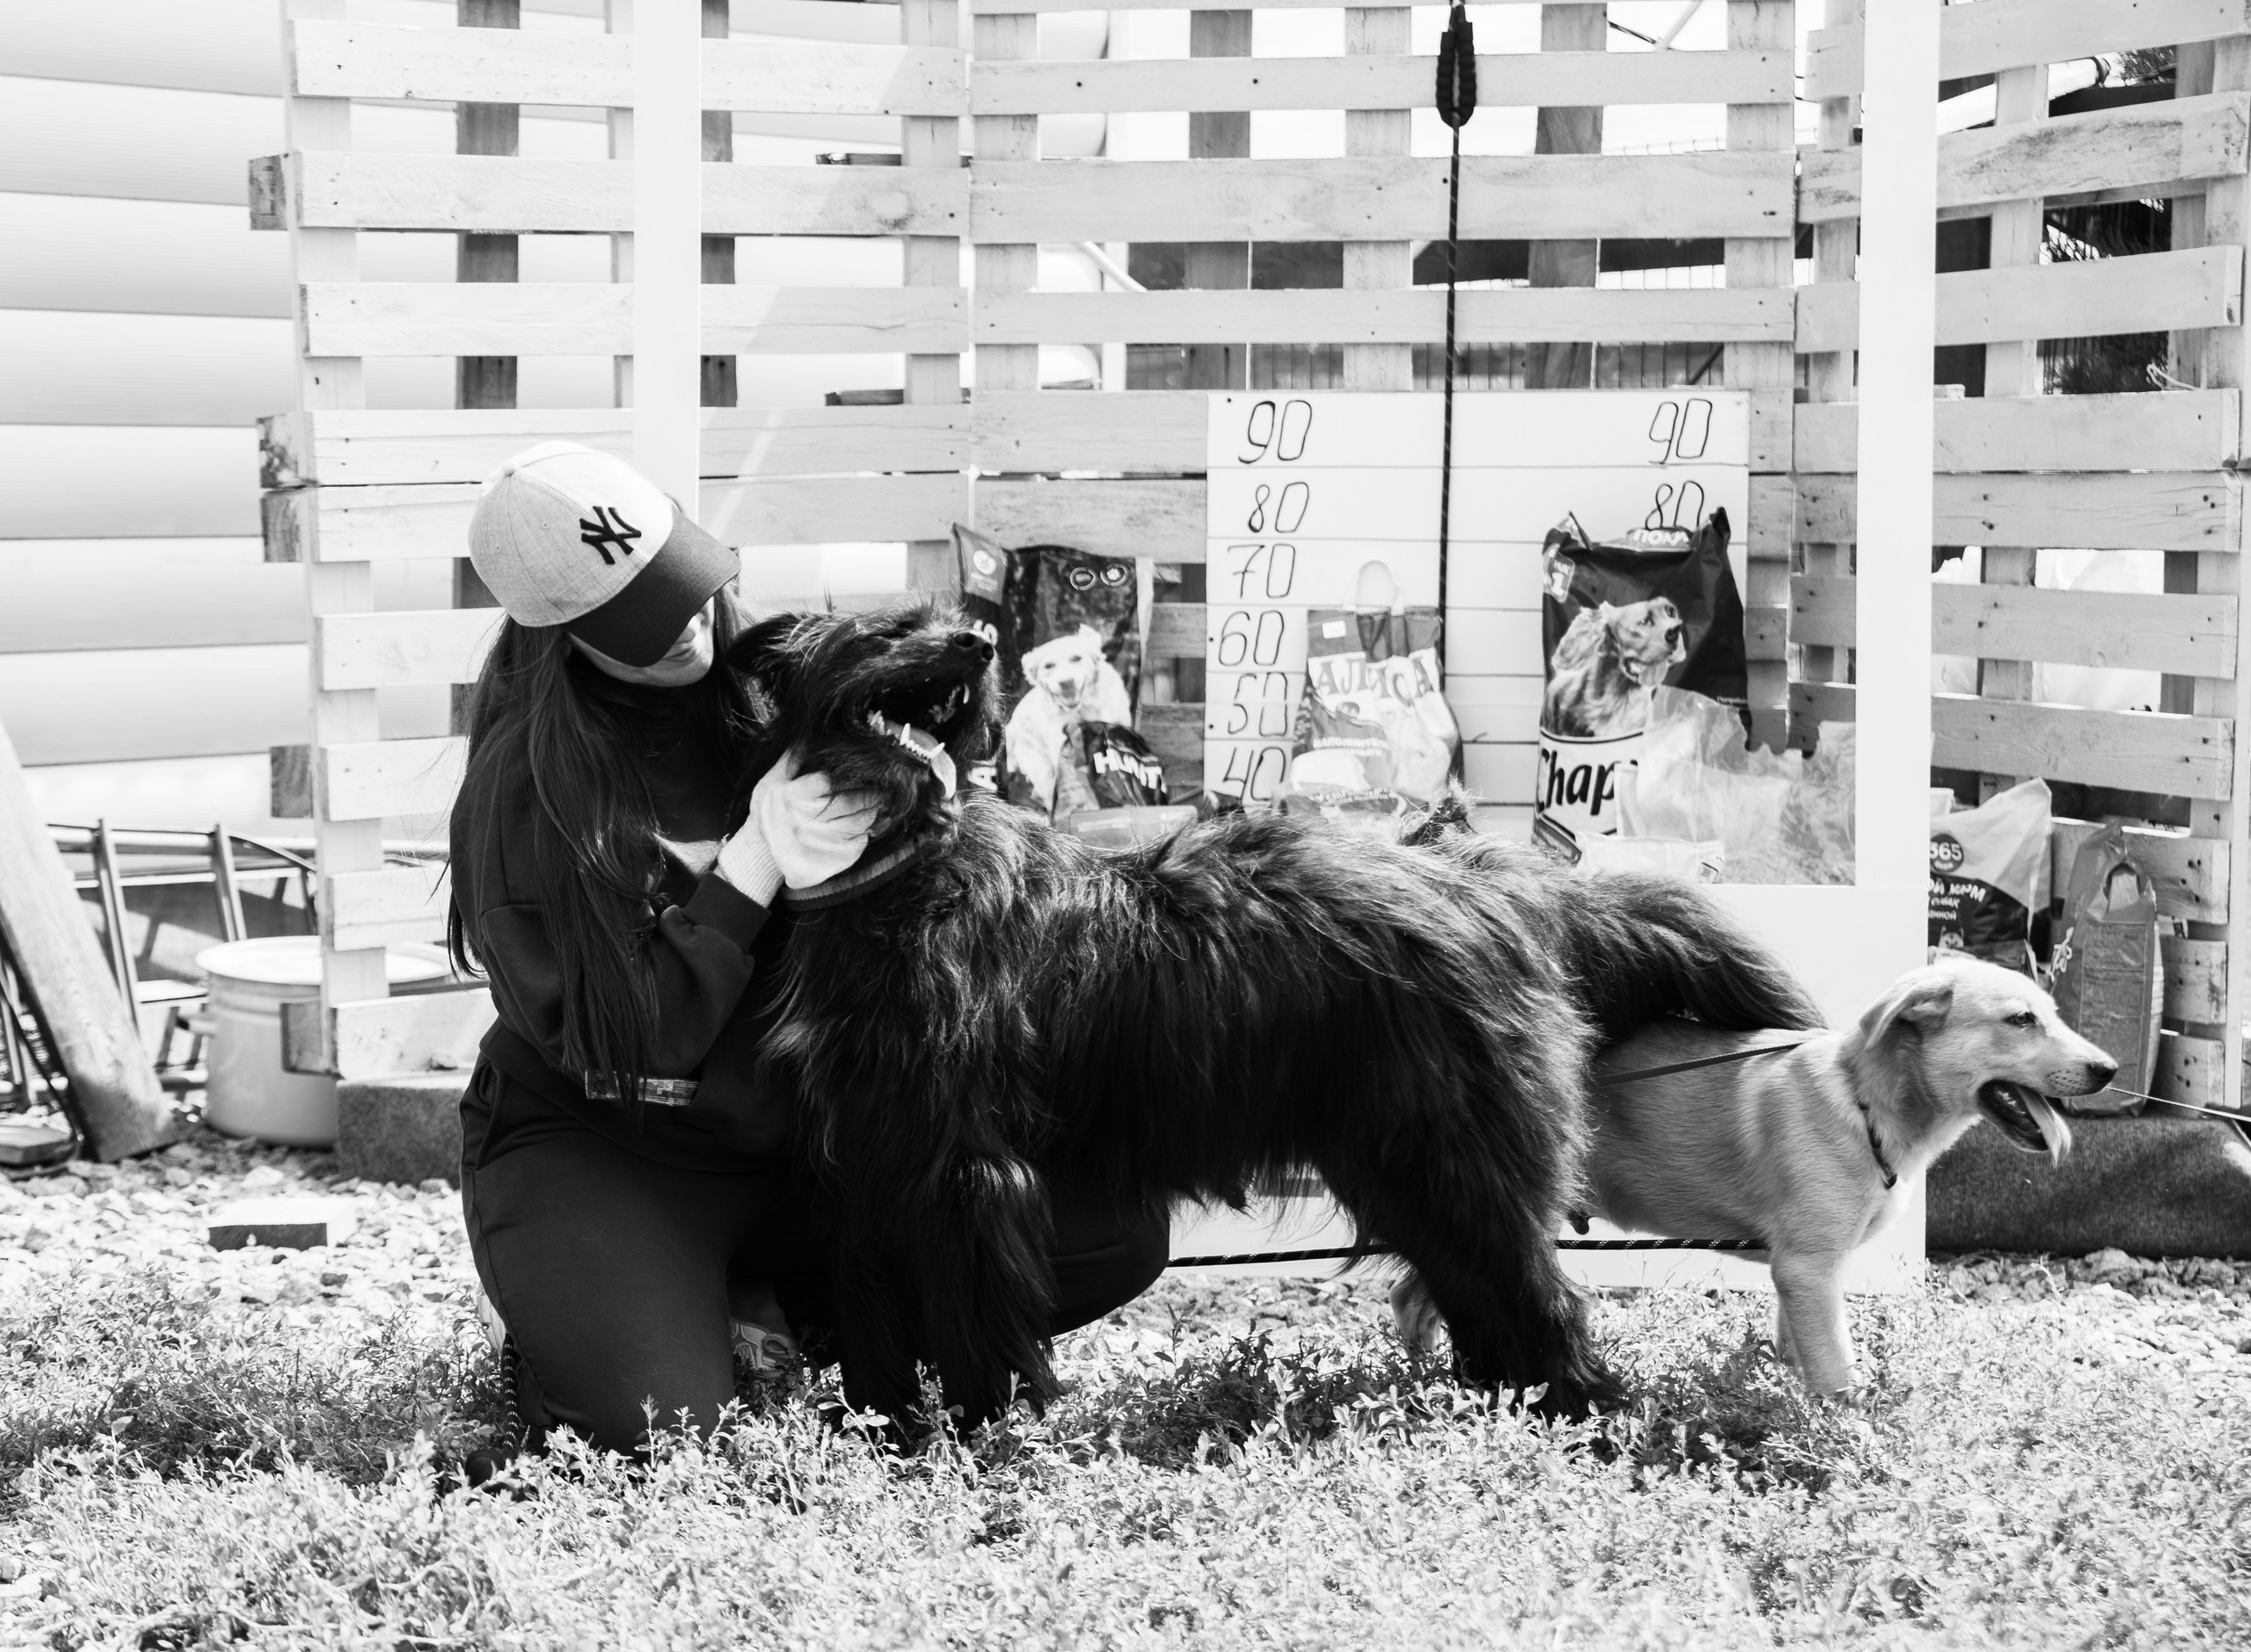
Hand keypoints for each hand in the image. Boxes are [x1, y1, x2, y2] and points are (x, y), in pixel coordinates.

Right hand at [716, 752, 880, 900]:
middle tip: (881, 783)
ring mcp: (822, 842)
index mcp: (794, 798)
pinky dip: (869, 829)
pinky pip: (860, 841)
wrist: (762, 854)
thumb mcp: (772, 782)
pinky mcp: (833, 858)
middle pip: (850, 801)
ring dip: (874, 809)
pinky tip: (872, 820)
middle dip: (870, 791)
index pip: (830, 781)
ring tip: (878, 799)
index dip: (850, 773)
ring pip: (860, 821)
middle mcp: (808, 821)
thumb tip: (807, 732)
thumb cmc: (770, 813)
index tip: (862, 767)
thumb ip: (791, 759)